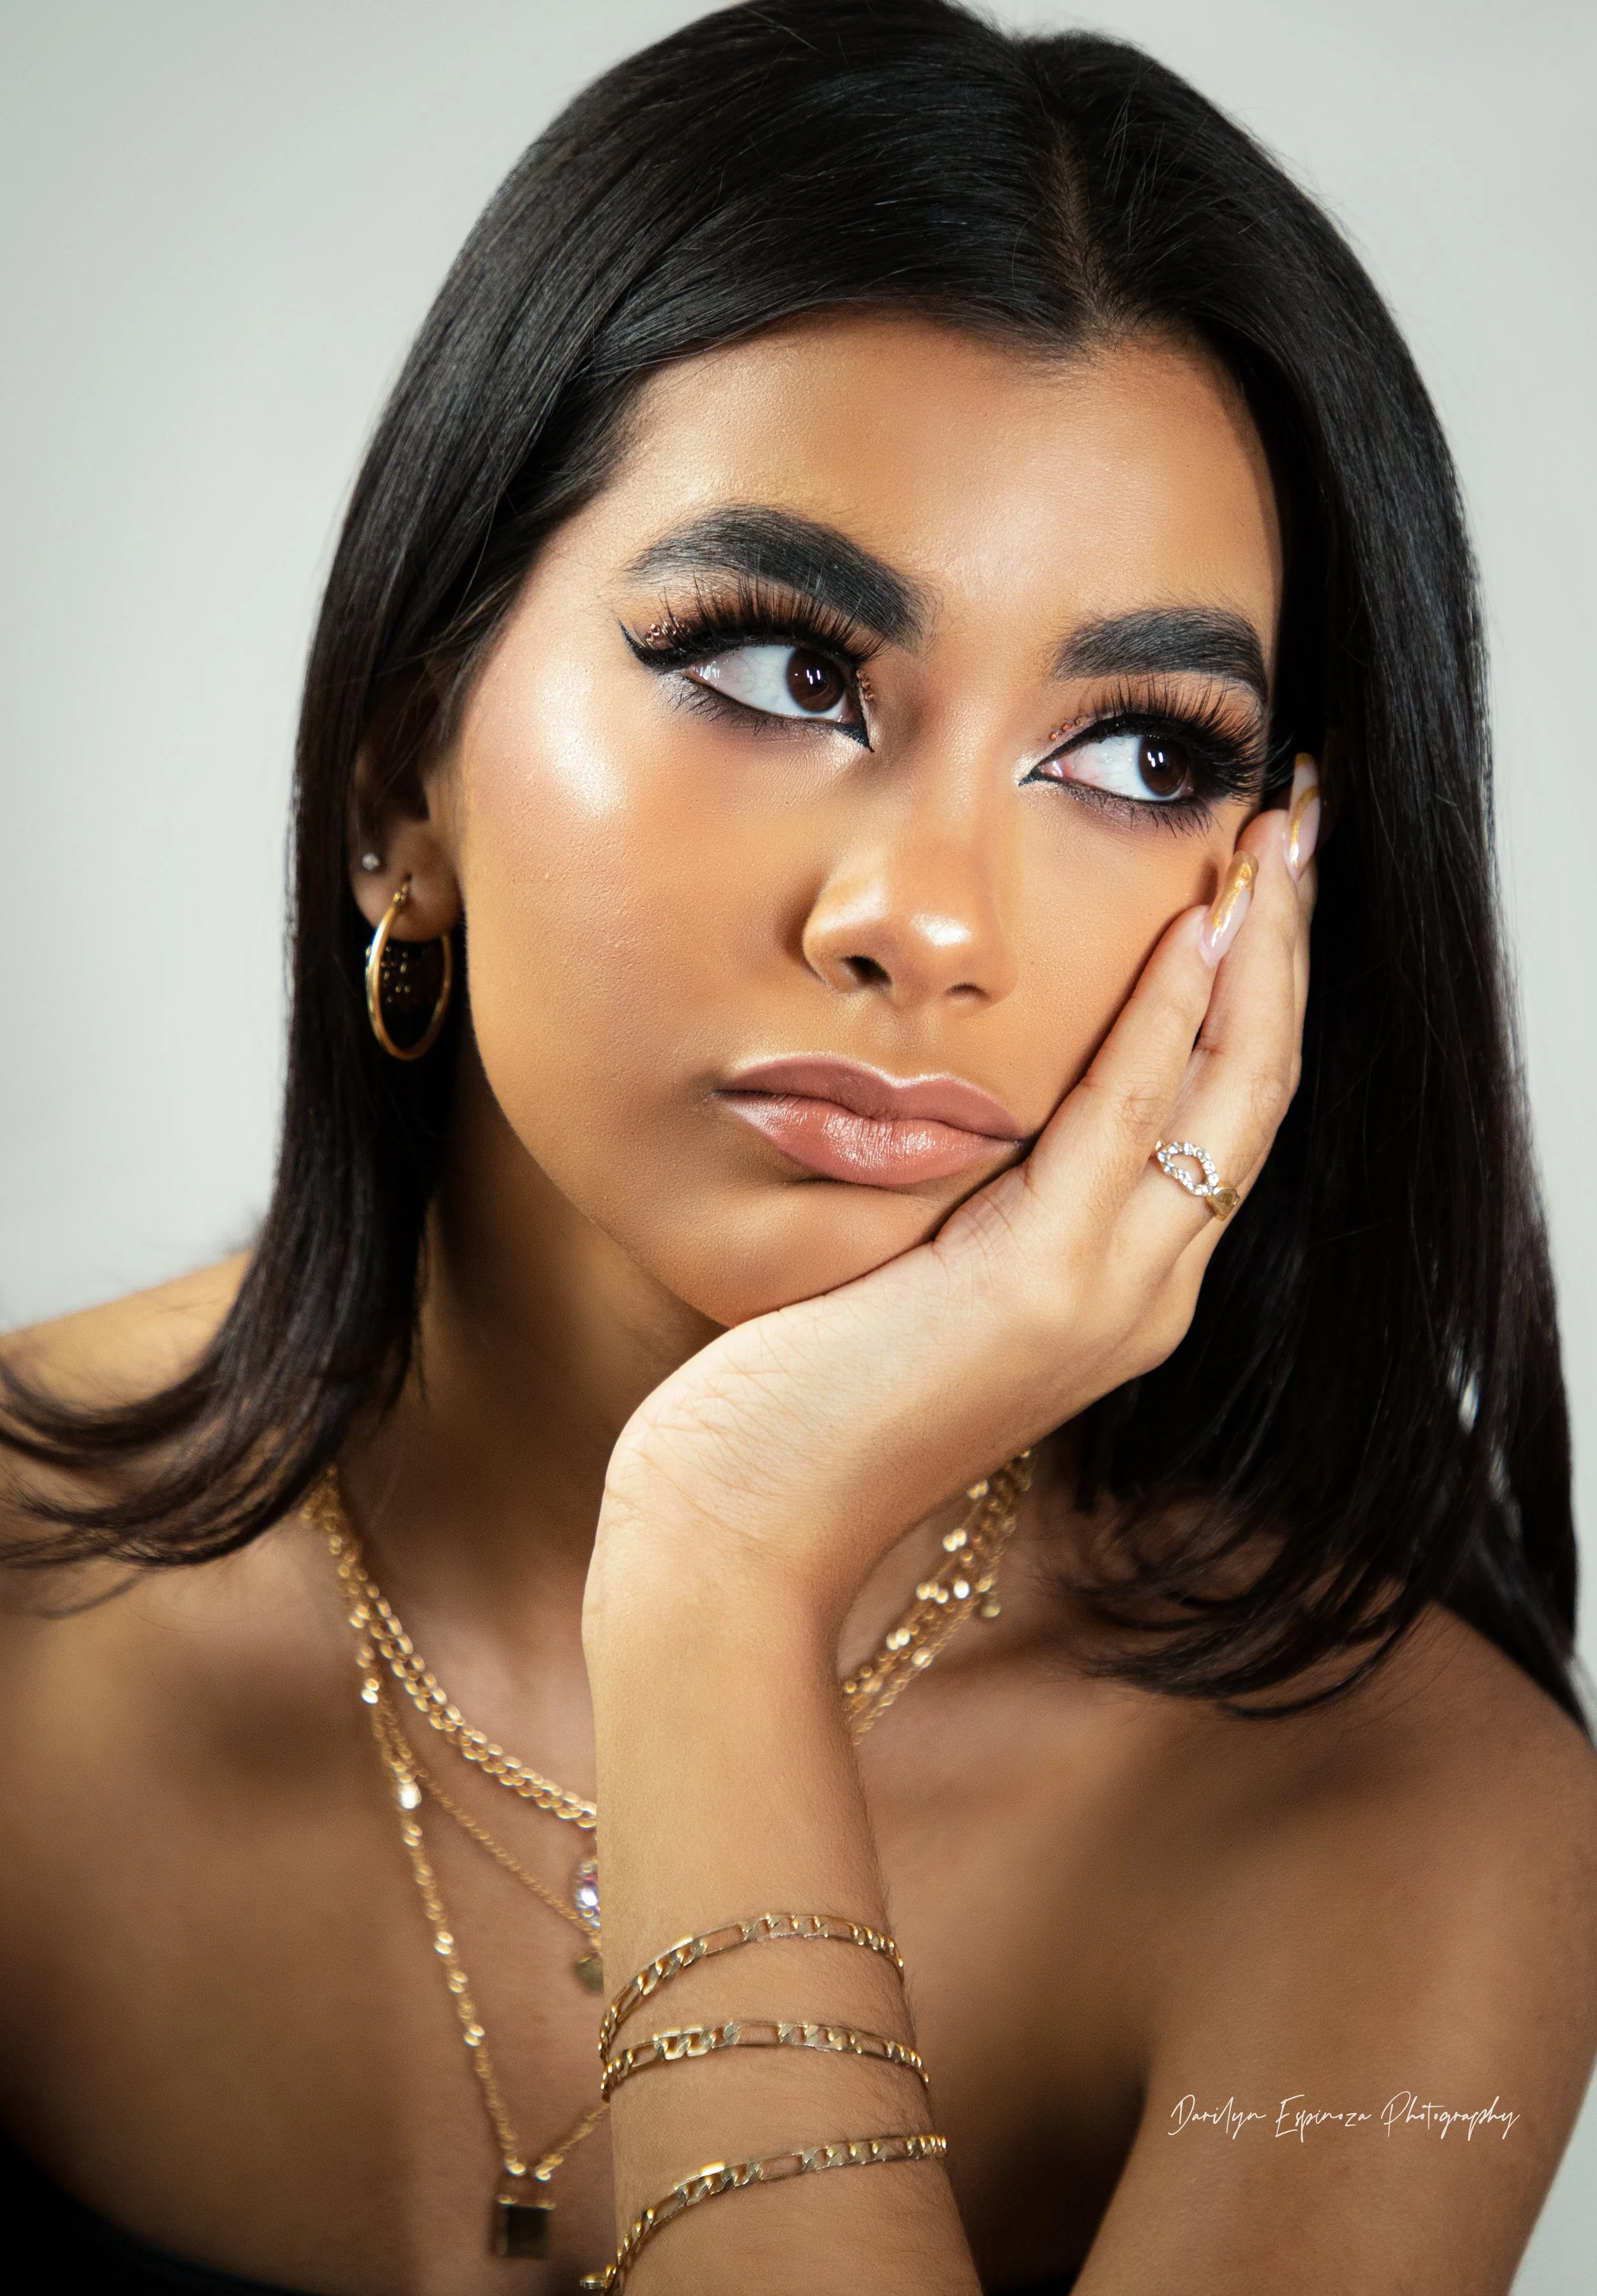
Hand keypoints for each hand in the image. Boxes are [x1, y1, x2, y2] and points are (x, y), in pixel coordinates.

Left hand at [592, 796, 1314, 1629]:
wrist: (744, 1521)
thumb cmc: (802, 1391)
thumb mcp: (913, 1263)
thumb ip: (974, 1187)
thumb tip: (965, 1075)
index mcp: (1118, 1285)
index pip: (1224, 1112)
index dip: (1260, 990)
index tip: (1263, 876)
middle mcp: (1141, 1293)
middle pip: (1258, 1089)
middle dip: (1289, 949)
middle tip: (1300, 821)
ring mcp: (1103, 1297)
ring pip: (1230, 1094)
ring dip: (1262, 956)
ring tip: (1278, 839)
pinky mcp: (1038, 1289)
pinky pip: (1131, 1121)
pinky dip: (1170, 1017)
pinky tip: (1193, 928)